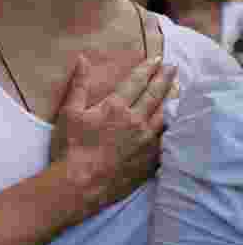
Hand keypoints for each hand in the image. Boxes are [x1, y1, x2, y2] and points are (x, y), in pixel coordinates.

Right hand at [50, 55, 174, 219]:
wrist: (81, 184)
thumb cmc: (71, 147)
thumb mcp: (69, 113)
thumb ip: (79, 85)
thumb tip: (83, 59)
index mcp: (115, 107)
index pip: (136, 82)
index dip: (146, 69)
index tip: (156, 59)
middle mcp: (136, 121)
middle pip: (155, 96)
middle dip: (164, 80)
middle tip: (173, 69)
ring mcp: (146, 142)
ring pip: (163, 117)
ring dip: (169, 102)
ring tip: (174, 92)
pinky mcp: (149, 160)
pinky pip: (165, 141)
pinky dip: (168, 129)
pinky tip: (169, 126)